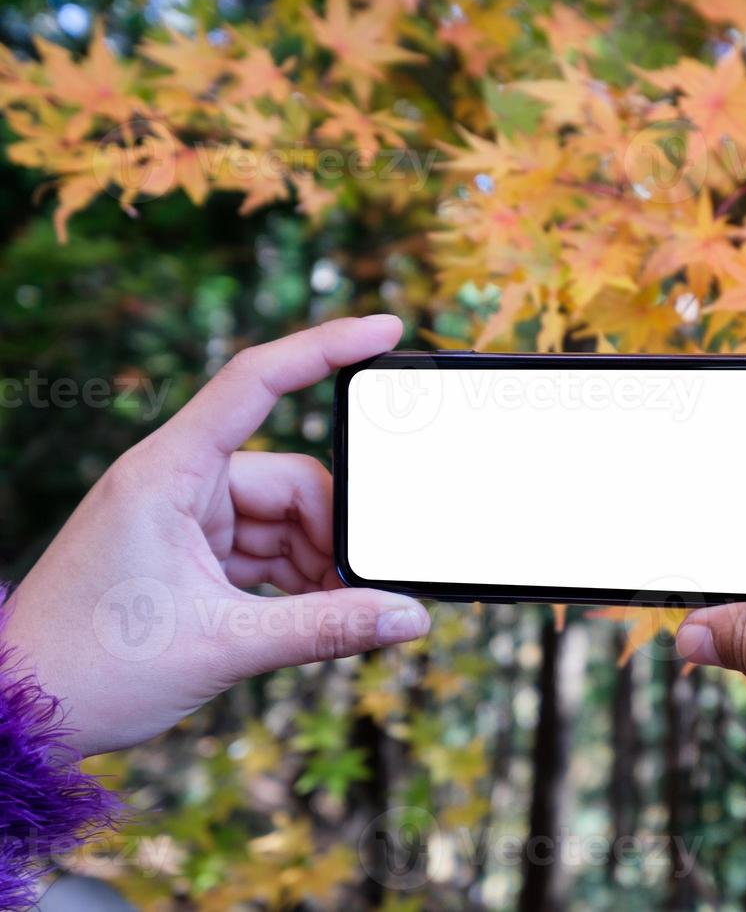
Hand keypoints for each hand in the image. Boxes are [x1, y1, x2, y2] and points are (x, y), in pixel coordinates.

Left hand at [2, 316, 431, 756]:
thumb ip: (326, 628)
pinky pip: (265, 547)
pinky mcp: (188, 551)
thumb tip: (410, 617)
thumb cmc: (92, 669)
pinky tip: (312, 614)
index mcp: (167, 473)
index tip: (387, 328)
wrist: (22, 714)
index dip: (325, 348)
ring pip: (285, 518)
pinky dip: (294, 578)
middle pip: (292, 478)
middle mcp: (176, 482)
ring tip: (336, 616)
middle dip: (333, 531)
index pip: (256, 381)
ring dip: (317, 563)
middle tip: (363, 586)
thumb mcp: (223, 646)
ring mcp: (183, 517)